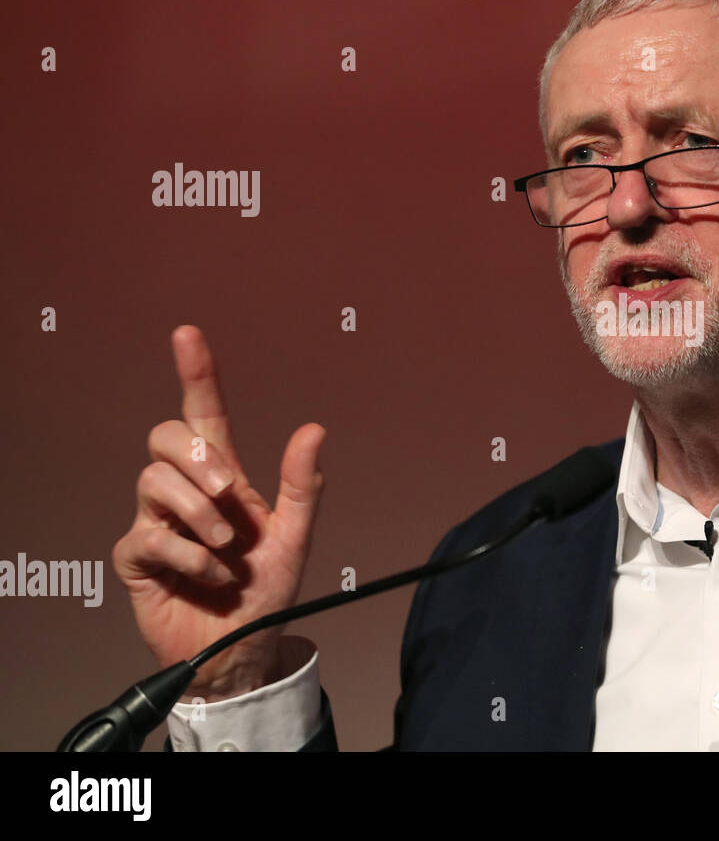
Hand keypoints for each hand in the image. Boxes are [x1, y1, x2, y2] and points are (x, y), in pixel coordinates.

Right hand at [112, 325, 325, 701]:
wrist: (243, 649)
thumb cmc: (266, 592)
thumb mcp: (296, 538)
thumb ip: (303, 486)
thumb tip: (314, 429)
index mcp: (224, 479)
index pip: (202, 414)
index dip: (196, 374)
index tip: (189, 334)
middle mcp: (187, 493)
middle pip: (164, 437)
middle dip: (199, 459)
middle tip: (231, 494)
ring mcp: (157, 522)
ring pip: (153, 481)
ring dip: (198, 513)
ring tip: (227, 549)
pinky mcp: (138, 556)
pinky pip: (149, 535)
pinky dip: (190, 556)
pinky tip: (212, 576)